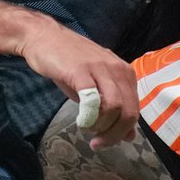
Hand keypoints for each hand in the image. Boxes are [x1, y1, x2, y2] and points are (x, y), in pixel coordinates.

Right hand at [16, 18, 139, 146]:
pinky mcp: (80, 69)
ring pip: (114, 106)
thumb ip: (115, 108)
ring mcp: (99, 68)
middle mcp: (117, 69)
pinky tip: (81, 120)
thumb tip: (130, 135)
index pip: (135, 110)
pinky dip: (89, 115)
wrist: (45, 37)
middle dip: (114, 134)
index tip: (105, 141)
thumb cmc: (69, 63)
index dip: (122, 132)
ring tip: (88, 129)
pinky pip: (92, 98)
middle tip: (97, 142)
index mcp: (125, 73)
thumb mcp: (96, 86)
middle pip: (129, 112)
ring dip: (102, 126)